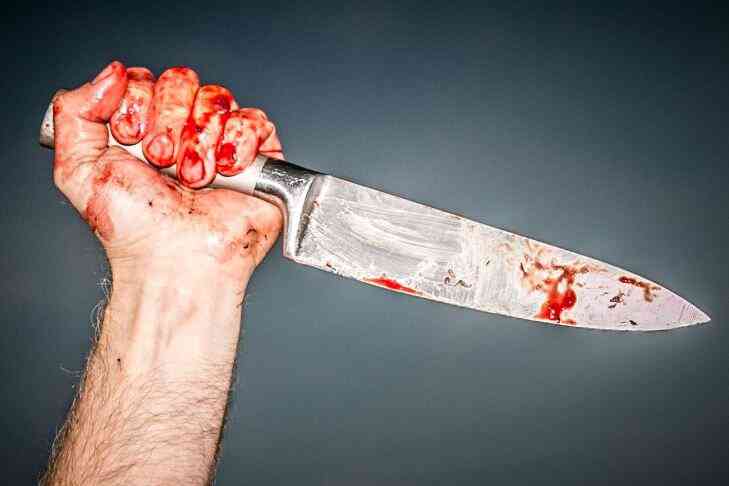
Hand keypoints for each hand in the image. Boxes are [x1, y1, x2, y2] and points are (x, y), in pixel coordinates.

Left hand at [52, 61, 282, 292]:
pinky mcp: (258, 157)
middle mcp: (184, 129)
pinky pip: (255, 122)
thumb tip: (112, 73)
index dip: (139, 106)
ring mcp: (222, 141)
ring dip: (201, 142)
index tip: (131, 143)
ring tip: (195, 178)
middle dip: (169, 124)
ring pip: (218, 99)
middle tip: (162, 163)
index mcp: (145, 126)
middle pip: (183, 81)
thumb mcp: (77, 168)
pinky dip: (237, 146)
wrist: (175, 261)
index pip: (146, 79)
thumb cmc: (133, 228)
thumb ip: (75, 110)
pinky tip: (224, 173)